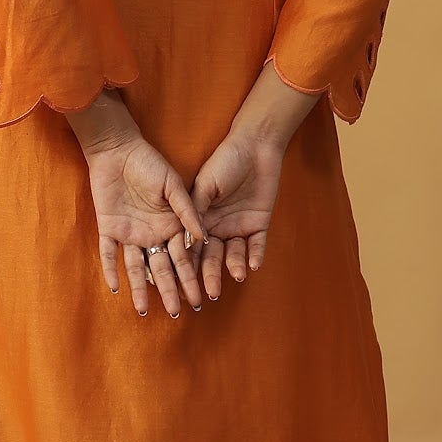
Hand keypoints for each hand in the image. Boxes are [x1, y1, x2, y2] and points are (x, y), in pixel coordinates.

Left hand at [85, 127, 209, 318]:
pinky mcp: (109, 228)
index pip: (182, 257)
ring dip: (139, 288)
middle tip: (178, 312)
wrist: (119, 150)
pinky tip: (115, 288)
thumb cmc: (150, 164)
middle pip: (161, 267)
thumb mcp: (173, 185)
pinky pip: (108, 253)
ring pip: (135, 267)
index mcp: (171, 225)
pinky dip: (110, 269)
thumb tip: (204, 237)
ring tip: (145, 311)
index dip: (191, 277)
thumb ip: (187, 211)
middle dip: (170, 290)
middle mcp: (152, 233)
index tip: (200, 297)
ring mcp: (130, 233)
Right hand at [188, 123, 285, 287]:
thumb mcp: (204, 185)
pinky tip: (253, 265)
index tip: (182, 282)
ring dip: (233, 266)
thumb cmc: (225, 161)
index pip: (192, 247)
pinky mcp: (259, 224)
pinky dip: (255, 255)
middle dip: (211, 274)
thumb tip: (187, 241)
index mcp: (200, 219)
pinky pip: (257, 245)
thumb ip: (195, 211)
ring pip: (234, 254)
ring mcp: (238, 227)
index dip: (188, 265)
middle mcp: (218, 228)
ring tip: (235, 276)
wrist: (254, 147)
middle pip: (212, 257)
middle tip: (209, 293)